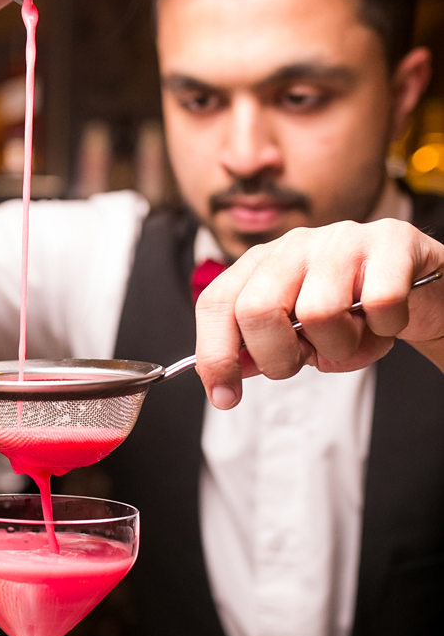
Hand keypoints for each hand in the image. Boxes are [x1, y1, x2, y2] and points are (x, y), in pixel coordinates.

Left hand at [194, 219, 443, 407]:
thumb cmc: (353, 311)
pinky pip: (379, 303)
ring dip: (341, 347)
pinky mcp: (391, 241)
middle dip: (279, 357)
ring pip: (319, 313)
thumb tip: (224, 377)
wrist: (420, 286)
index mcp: (262, 264)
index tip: (226, 396)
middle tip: (307, 360)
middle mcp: (295, 245)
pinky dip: (384, 331)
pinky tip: (385, 322)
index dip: (215, 355)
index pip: (216, 304)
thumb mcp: (298, 333)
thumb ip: (259, 349)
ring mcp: (342, 239)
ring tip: (354, 336)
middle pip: (257, 309)